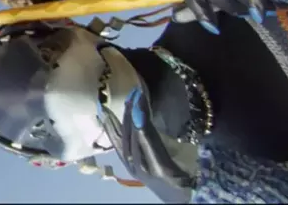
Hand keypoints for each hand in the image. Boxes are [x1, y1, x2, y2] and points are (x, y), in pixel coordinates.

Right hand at [98, 88, 192, 202]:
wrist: (185, 198)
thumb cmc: (170, 179)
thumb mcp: (153, 158)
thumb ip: (147, 141)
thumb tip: (140, 118)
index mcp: (129, 161)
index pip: (115, 138)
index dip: (108, 121)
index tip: (102, 105)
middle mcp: (132, 165)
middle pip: (124, 135)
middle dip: (124, 112)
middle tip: (128, 93)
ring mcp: (145, 168)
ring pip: (134, 137)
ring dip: (134, 115)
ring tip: (135, 97)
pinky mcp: (159, 169)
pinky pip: (148, 146)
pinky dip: (142, 129)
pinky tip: (139, 116)